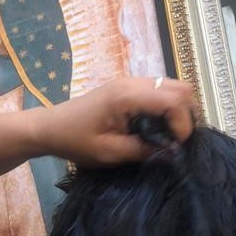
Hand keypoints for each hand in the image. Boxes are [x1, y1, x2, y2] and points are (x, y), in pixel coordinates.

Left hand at [31, 75, 196, 166]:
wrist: (50, 127)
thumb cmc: (75, 141)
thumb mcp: (109, 153)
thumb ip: (144, 151)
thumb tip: (174, 154)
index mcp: (127, 96)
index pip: (173, 100)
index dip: (183, 124)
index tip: (177, 147)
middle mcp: (132, 82)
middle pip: (180, 88)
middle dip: (185, 115)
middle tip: (177, 141)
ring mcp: (130, 82)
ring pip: (171, 87)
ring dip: (177, 111)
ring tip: (168, 136)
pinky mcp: (128, 87)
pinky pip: (159, 91)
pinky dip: (166, 108)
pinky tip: (156, 129)